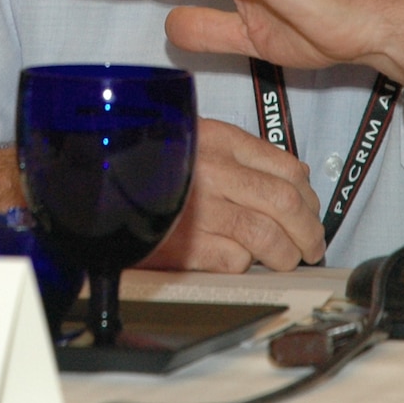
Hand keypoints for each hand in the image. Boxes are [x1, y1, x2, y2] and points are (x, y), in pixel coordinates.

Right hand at [141, 118, 324, 272]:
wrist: (91, 176)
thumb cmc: (139, 156)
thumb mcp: (191, 137)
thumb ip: (235, 153)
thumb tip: (288, 175)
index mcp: (217, 140)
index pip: (286, 166)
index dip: (307, 194)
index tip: (310, 206)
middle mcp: (213, 171)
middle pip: (285, 203)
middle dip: (308, 228)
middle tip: (311, 242)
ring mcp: (201, 210)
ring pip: (268, 237)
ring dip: (285, 253)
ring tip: (286, 258)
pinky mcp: (186, 245)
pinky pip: (235, 260)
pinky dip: (246, 265)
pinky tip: (243, 261)